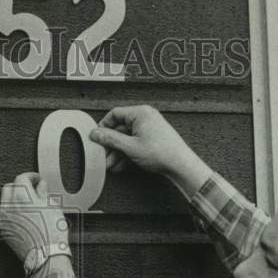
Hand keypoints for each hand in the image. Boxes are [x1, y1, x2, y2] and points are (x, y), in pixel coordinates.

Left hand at [0, 172, 68, 262]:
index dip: (31, 176)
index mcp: (21, 197)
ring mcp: (5, 218)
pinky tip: (25, 215)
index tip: (36, 179)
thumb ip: (43, 192)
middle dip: (20, 185)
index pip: (21, 178)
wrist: (46, 255)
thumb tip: (41, 186)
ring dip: (15, 198)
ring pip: (5, 201)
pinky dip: (13, 211)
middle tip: (32, 188)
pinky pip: (5, 214)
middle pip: (9, 187)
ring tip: (30, 203)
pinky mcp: (4, 229)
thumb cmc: (51, 234)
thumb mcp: (52, 207)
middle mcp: (9, 206)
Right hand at [88, 105, 210, 195]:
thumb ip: (110, 139)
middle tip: (103, 154)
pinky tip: (120, 165)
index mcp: (140, 113)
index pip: (114, 114)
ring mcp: (149, 128)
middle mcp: (145, 118)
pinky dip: (126, 154)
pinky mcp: (151, 139)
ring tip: (110, 164)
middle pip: (120, 128)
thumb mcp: (130, 146)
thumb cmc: (162, 152)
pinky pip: (134, 143)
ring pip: (126, 138)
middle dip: (110, 144)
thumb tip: (96, 134)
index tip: (97, 138)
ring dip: (117, 152)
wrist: (180, 165)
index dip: (104, 126)